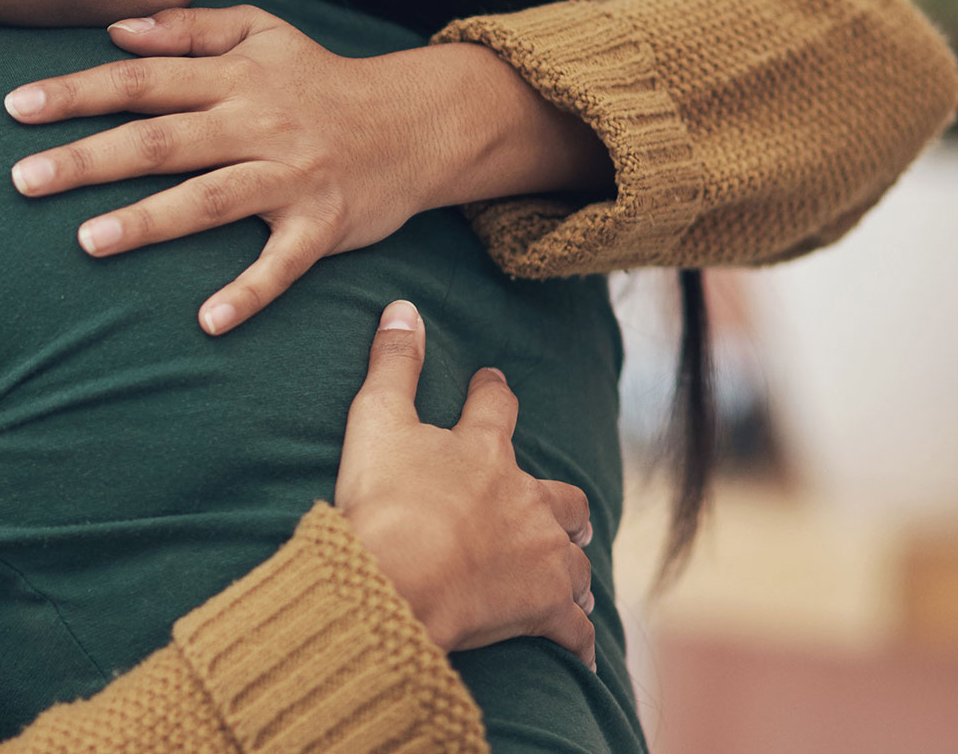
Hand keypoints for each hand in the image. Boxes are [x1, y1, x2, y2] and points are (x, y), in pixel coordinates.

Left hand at [2, 5, 608, 333]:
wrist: (418, 122)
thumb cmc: (322, 80)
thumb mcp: (263, 33)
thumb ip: (189, 30)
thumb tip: (117, 32)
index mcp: (235, 77)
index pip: (142, 80)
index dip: (77, 91)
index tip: (15, 106)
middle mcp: (258, 122)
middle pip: (162, 139)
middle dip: (89, 159)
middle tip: (21, 179)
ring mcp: (291, 174)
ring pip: (210, 198)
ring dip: (149, 221)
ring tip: (87, 242)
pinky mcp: (323, 224)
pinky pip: (283, 263)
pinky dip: (250, 292)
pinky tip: (208, 321)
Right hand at [335, 300, 597, 663]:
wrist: (400, 581)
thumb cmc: (385, 503)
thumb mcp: (375, 422)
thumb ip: (393, 365)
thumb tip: (403, 307)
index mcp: (484, 451)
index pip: (496, 407)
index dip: (492, 393)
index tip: (492, 384)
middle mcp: (525, 499)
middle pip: (560, 495)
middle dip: (561, 501)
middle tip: (560, 507)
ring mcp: (540, 555)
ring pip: (573, 556)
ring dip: (573, 563)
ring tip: (573, 573)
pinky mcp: (543, 608)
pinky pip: (572, 626)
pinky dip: (578, 637)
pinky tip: (581, 650)